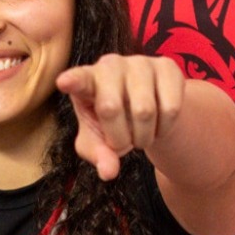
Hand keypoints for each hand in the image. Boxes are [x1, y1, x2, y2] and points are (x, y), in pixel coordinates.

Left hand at [56, 53, 185, 180]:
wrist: (149, 107)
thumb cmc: (112, 124)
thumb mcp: (98, 142)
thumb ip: (98, 155)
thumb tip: (109, 172)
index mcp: (86, 81)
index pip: (78, 81)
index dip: (72, 81)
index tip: (64, 82)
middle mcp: (110, 65)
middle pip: (110, 108)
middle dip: (119, 138)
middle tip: (123, 143)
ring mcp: (140, 62)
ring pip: (145, 110)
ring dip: (144, 136)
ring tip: (142, 133)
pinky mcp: (168, 66)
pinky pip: (170, 108)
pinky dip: (165, 127)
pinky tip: (159, 122)